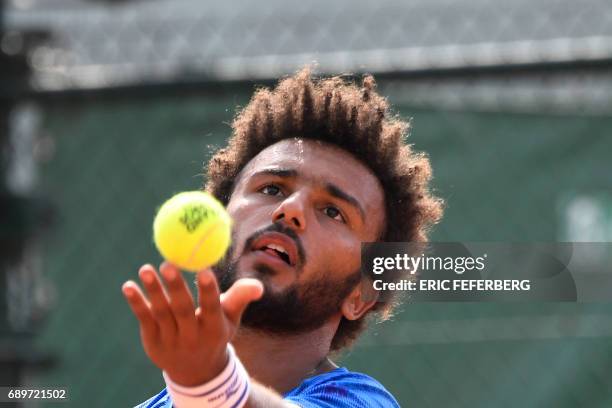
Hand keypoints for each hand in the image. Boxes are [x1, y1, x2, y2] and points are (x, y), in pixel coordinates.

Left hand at [121, 262, 262, 386]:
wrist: (196, 370)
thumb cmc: (216, 332)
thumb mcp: (230, 318)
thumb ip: (240, 298)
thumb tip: (258, 286)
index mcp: (214, 329)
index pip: (212, 309)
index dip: (208, 290)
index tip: (204, 269)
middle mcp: (193, 337)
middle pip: (183, 311)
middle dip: (176, 287)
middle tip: (168, 263)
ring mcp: (171, 341)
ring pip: (162, 313)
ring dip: (153, 291)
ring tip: (146, 268)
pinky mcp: (153, 341)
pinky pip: (145, 319)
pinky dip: (137, 303)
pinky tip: (129, 286)